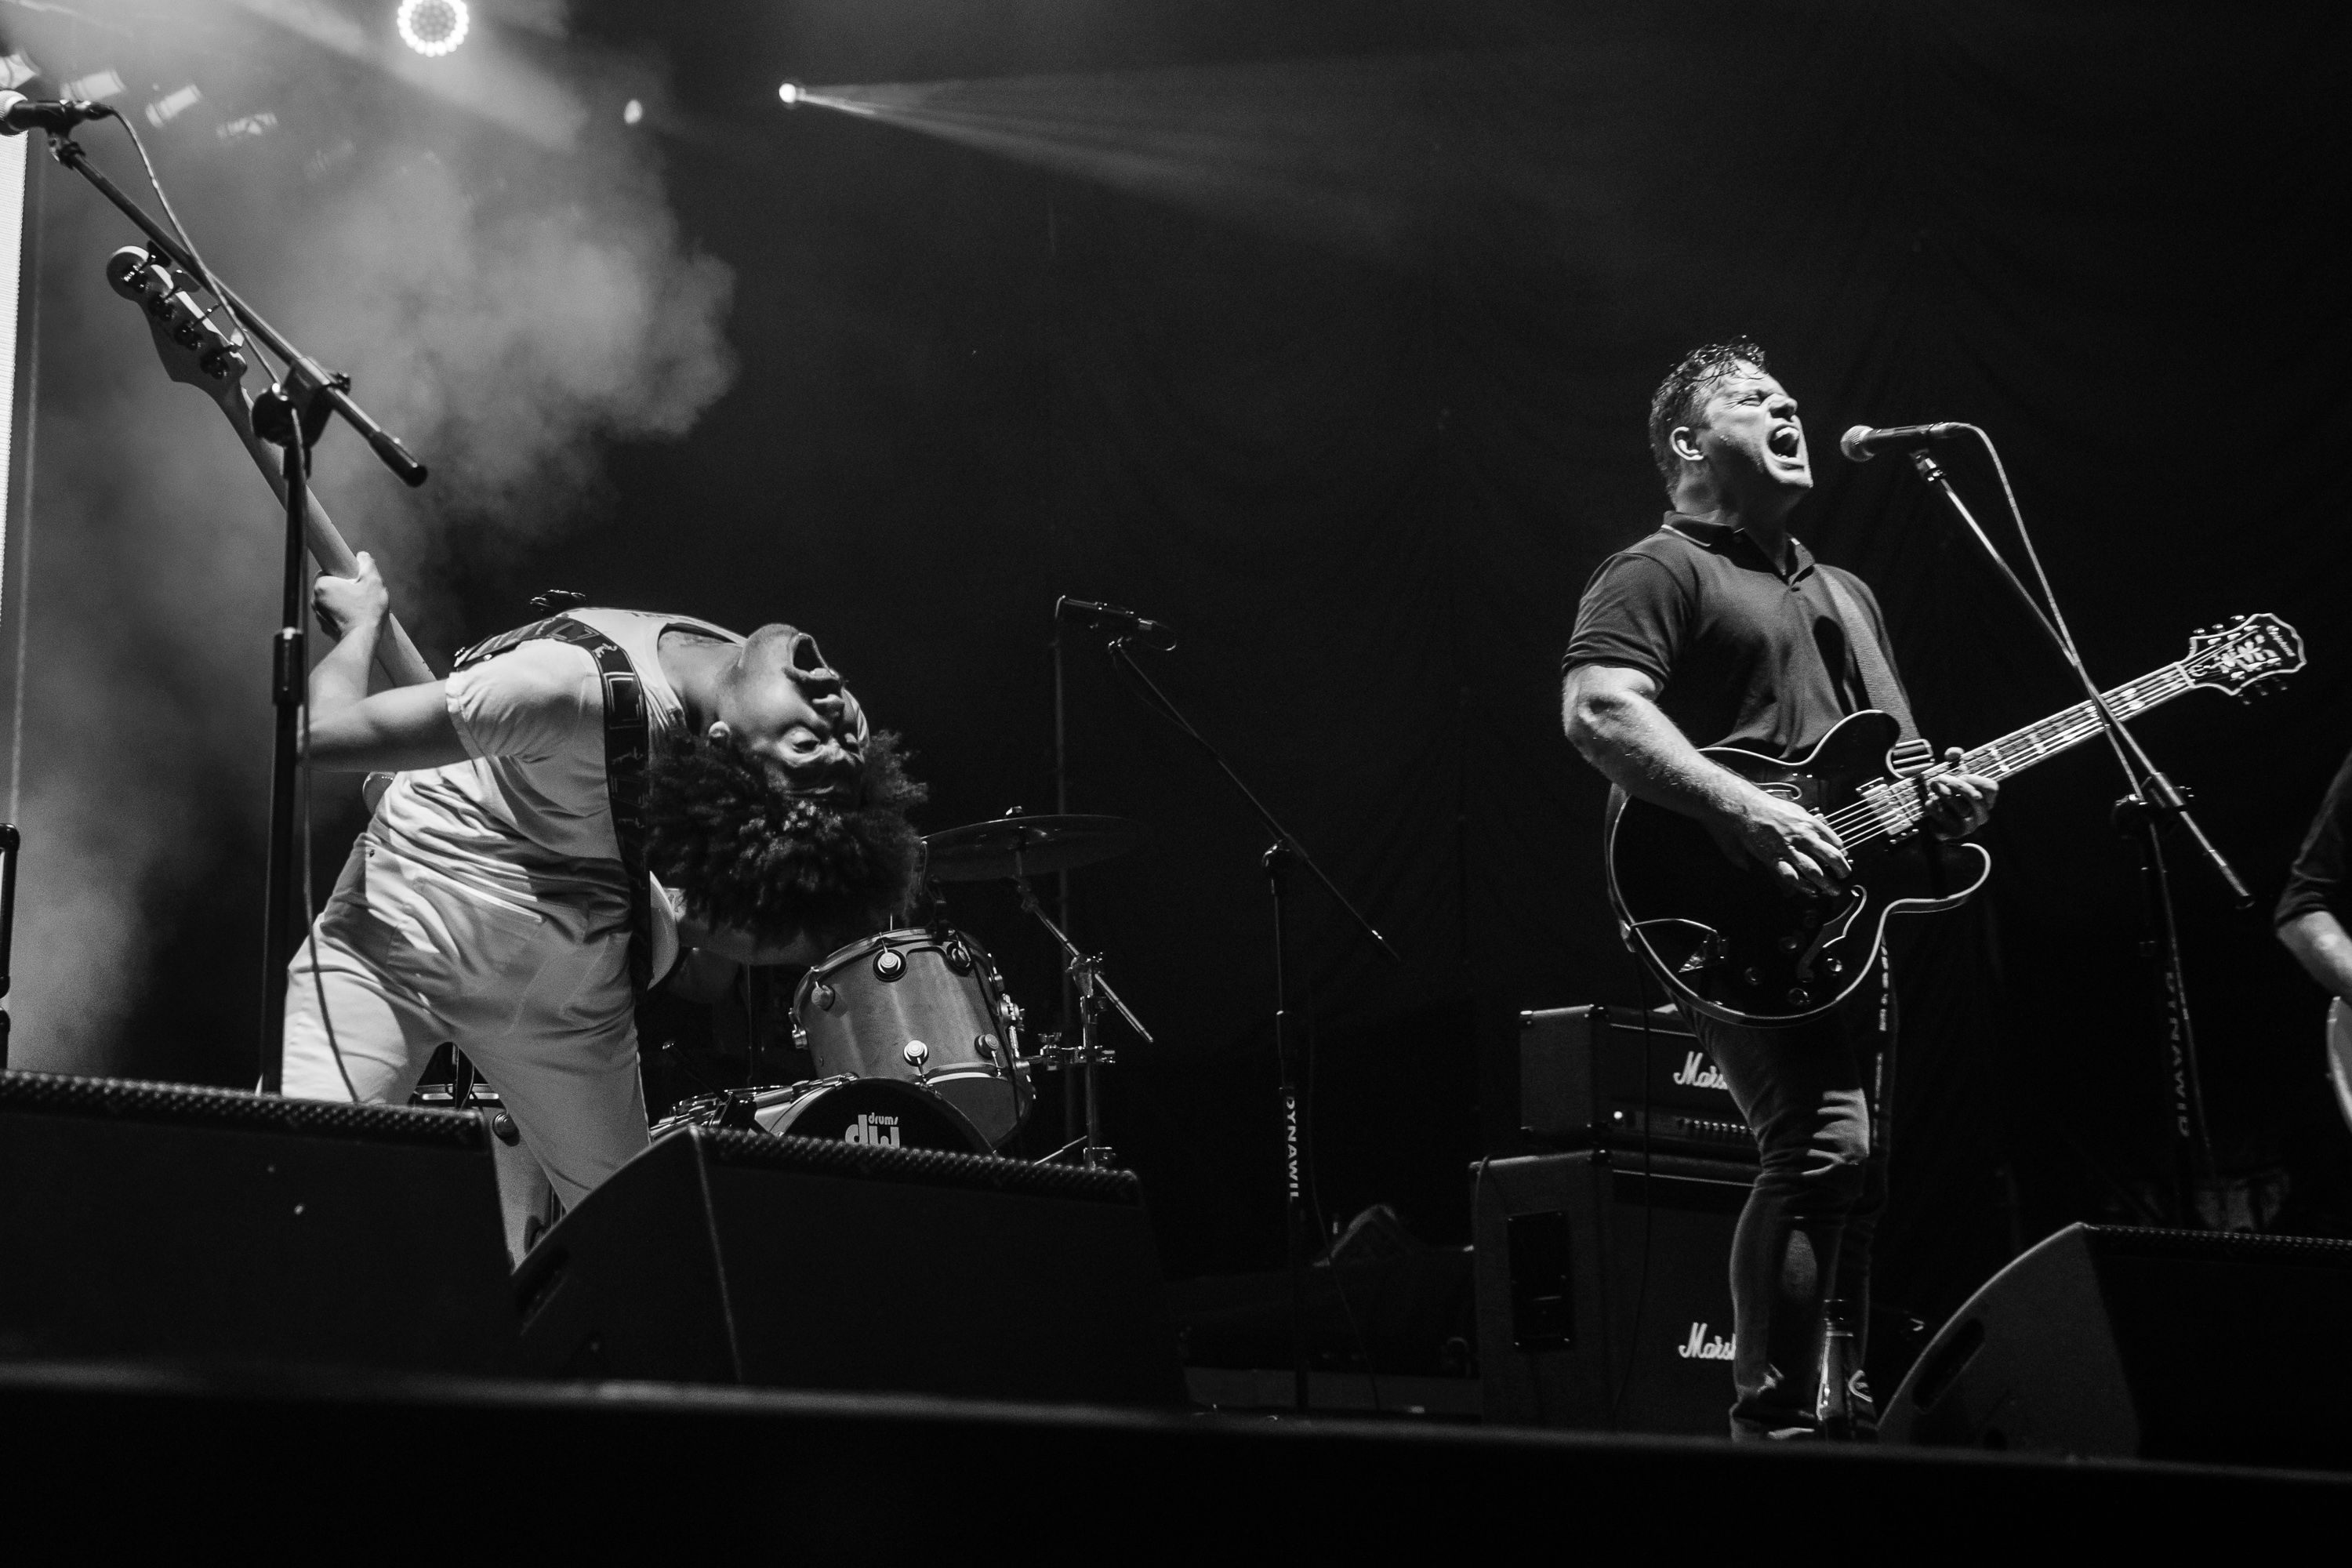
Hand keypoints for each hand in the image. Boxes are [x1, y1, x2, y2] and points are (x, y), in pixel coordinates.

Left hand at [312, 551, 387, 638]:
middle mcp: (315, 599)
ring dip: (341, 601)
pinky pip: (332, 615)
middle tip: (359, 593)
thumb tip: (362, 556)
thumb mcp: (373, 581)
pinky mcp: (325, 627)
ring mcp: (318, 615)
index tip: (353, 579)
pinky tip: (355, 617)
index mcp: (323, 585)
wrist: (363, 640)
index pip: (327, 571)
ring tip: (359, 606)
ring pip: (330, 601)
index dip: (342, 574)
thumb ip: (367, 564)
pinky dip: (341, 614)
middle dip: (342, 587)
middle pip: (329, 586)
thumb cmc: (367, 610)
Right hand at [1725, 787, 1850, 895]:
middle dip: (1842, 870)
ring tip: (1834, 890)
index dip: (1843, 853)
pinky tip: (1810, 890)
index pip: (1836, 842)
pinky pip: (1791, 876)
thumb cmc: (1770, 807)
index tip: (1845, 859)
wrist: (1747, 808)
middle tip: (1845, 876)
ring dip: (1827, 883)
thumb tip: (1824, 833)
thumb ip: (1811, 823)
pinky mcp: (1774, 858)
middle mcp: (1803, 837)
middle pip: (1831, 857)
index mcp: (1810, 824)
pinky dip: (1802, 885)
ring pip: (1814, 870)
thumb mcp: (1797, 810)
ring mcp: (1789, 849)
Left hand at [1924, 746, 1998, 838]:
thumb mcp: (1952, 774)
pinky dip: (1936, 810)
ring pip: (1962, 809)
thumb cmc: (1947, 794)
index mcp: (1986, 800)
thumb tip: (1954, 752)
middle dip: (1956, 785)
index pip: (1991, 788)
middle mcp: (1982, 814)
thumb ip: (1954, 761)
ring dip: (1944, 794)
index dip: (1976, 779)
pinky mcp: (1955, 833)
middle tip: (1940, 778)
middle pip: (1976, 797)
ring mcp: (1970, 826)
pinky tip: (1929, 803)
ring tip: (1933, 786)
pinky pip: (1947, 821)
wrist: (1933, 816)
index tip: (1961, 774)